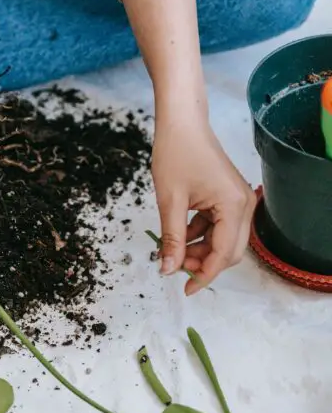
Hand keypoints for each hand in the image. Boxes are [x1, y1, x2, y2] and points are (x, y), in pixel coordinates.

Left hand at [152, 117, 255, 294]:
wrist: (181, 123)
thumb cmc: (176, 153)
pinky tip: (180, 235)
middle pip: (229, 251)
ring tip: (172, 251)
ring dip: (200, 251)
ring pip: (223, 241)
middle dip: (203, 264)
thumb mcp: (170, 201)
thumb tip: (168, 270)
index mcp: (234, 205)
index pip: (224, 253)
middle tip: (174, 268)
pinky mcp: (228, 198)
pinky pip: (218, 228)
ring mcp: (238, 201)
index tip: (185, 290)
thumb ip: (172, 239)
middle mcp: (244, 204)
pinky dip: (201, 236)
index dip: (204, 275)